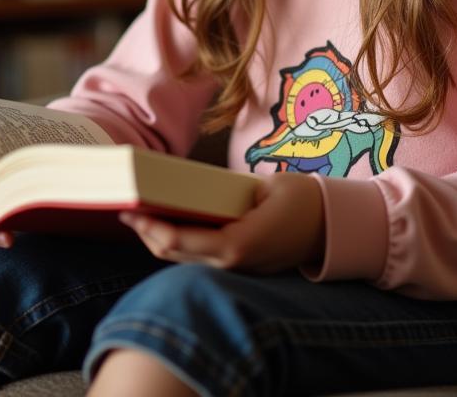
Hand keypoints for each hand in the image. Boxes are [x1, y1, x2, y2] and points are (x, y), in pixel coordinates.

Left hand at [120, 171, 324, 273]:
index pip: (180, 242)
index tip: (130, 209)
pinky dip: (178, 244)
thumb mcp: (263, 188)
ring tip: (138, 216)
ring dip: (159, 240)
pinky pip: (199, 257)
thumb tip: (184, 192)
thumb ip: (225, 195)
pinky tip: (166, 224)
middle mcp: (233, 264)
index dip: (150, 227)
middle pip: (175, 254)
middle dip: (147, 233)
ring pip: (184, 259)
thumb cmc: (299, 198)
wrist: (332, 225)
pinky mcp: (238, 267)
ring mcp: (235, 270)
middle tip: (124, 209)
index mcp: (239, 244)